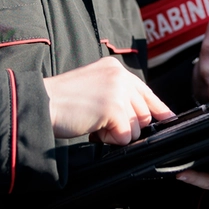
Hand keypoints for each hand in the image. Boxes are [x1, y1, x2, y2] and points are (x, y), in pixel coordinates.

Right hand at [42, 57, 173, 144]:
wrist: (41, 103)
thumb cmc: (62, 101)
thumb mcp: (94, 87)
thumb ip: (117, 94)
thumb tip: (143, 116)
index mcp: (115, 68)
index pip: (145, 91)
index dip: (157, 108)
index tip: (167, 118)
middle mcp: (120, 76)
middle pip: (144, 113)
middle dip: (127, 125)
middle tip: (101, 123)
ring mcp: (118, 90)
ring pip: (136, 127)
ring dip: (117, 133)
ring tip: (94, 123)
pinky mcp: (114, 108)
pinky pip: (125, 136)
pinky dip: (110, 139)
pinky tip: (93, 129)